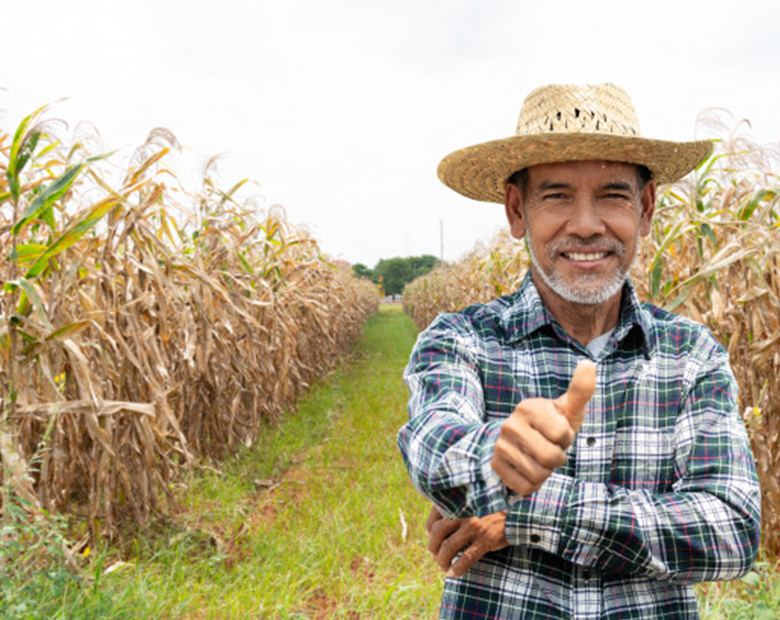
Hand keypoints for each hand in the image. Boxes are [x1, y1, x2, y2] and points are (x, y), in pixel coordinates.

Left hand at [426, 505, 508, 577]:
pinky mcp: (486, 539)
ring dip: (442, 561)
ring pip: (449, 547)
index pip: (433, 520)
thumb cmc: (489, 511)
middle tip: (436, 557)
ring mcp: (474, 526)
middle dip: (433, 549)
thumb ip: (455, 511)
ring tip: (444, 567)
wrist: (516, 514)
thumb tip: (433, 531)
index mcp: (458, 503)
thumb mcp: (470, 505)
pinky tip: (454, 573)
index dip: (430, 534)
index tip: (433, 542)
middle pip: (437, 533)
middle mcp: (463, 512)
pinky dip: (457, 569)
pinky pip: (466, 558)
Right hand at [491, 359, 595, 494]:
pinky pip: (525, 487)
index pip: (562, 434)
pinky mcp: (496, 466)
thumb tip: (589, 364)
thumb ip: (580, 390)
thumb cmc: (550, 425)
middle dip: (558, 458)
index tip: (558, 432)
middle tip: (549, 448)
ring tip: (538, 458)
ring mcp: (500, 446)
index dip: (566, 438)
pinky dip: (533, 484)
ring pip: (539, 475)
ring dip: (546, 472)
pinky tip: (527, 470)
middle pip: (551, 457)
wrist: (517, 442)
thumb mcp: (565, 409)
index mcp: (528, 407)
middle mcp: (510, 425)